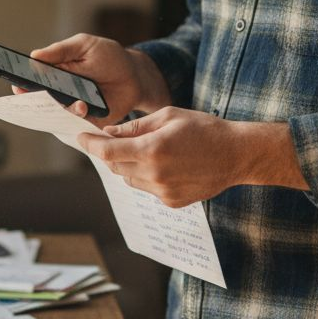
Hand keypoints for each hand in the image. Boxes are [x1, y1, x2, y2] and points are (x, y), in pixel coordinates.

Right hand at [11, 33, 170, 124]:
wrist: (136, 76)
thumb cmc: (109, 57)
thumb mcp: (84, 45)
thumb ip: (60, 51)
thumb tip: (34, 55)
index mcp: (55, 72)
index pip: (33, 79)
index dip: (22, 82)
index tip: (16, 84)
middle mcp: (61, 92)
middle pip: (41, 99)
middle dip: (36, 100)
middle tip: (38, 96)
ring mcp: (73, 107)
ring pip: (58, 112)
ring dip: (63, 108)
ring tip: (77, 102)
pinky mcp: (87, 120)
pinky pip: (75, 123)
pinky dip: (77, 117)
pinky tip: (84, 107)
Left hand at [79, 108, 308, 206]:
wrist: (236, 155)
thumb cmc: (204, 129)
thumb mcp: (169, 116)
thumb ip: (135, 126)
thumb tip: (109, 133)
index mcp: (152, 150)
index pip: (107, 151)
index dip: (90, 144)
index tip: (81, 138)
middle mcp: (154, 174)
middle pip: (115, 166)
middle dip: (112, 152)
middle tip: (117, 139)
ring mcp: (163, 191)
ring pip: (129, 179)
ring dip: (130, 165)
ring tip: (151, 150)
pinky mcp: (171, 202)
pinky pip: (147, 188)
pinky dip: (147, 176)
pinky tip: (167, 164)